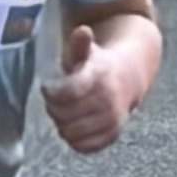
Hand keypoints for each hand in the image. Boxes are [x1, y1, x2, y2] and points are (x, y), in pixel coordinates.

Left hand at [43, 36, 139, 155]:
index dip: (50, 92)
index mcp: (99, 78)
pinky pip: (83, 146)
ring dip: (62, 123)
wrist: (129, 78)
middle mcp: (108, 100)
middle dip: (54, 107)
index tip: (48, 87)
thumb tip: (82, 30)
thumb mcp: (88, 51)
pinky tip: (74, 125)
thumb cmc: (97, 65)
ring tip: (64, 112)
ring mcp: (112, 120)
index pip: (65, 93)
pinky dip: (74, 139)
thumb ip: (80, 43)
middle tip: (55, 100)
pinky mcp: (112, 135)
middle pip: (64, 114)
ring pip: (71, 132)